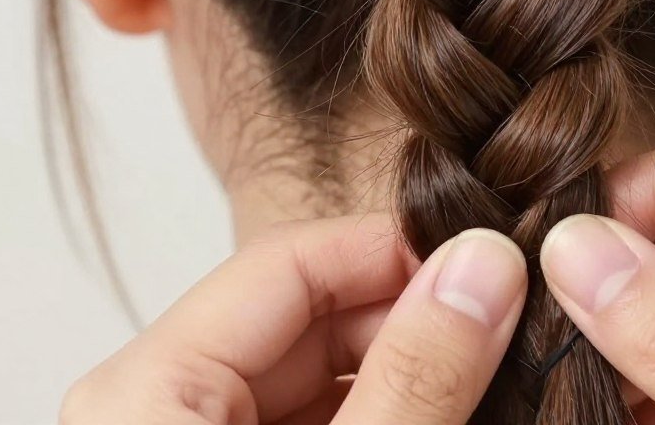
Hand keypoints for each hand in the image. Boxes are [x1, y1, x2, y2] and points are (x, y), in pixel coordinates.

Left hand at [60, 216, 525, 424]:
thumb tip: (486, 267)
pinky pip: (328, 417)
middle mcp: (167, 406)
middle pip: (311, 315)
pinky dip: (397, 408)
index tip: (482, 256)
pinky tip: (459, 407)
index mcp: (150, 391)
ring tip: (497, 364)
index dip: (392, 248)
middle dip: (416, 312)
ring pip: (328, 371)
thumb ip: (409, 378)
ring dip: (417, 363)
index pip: (287, 262)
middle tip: (505, 319)